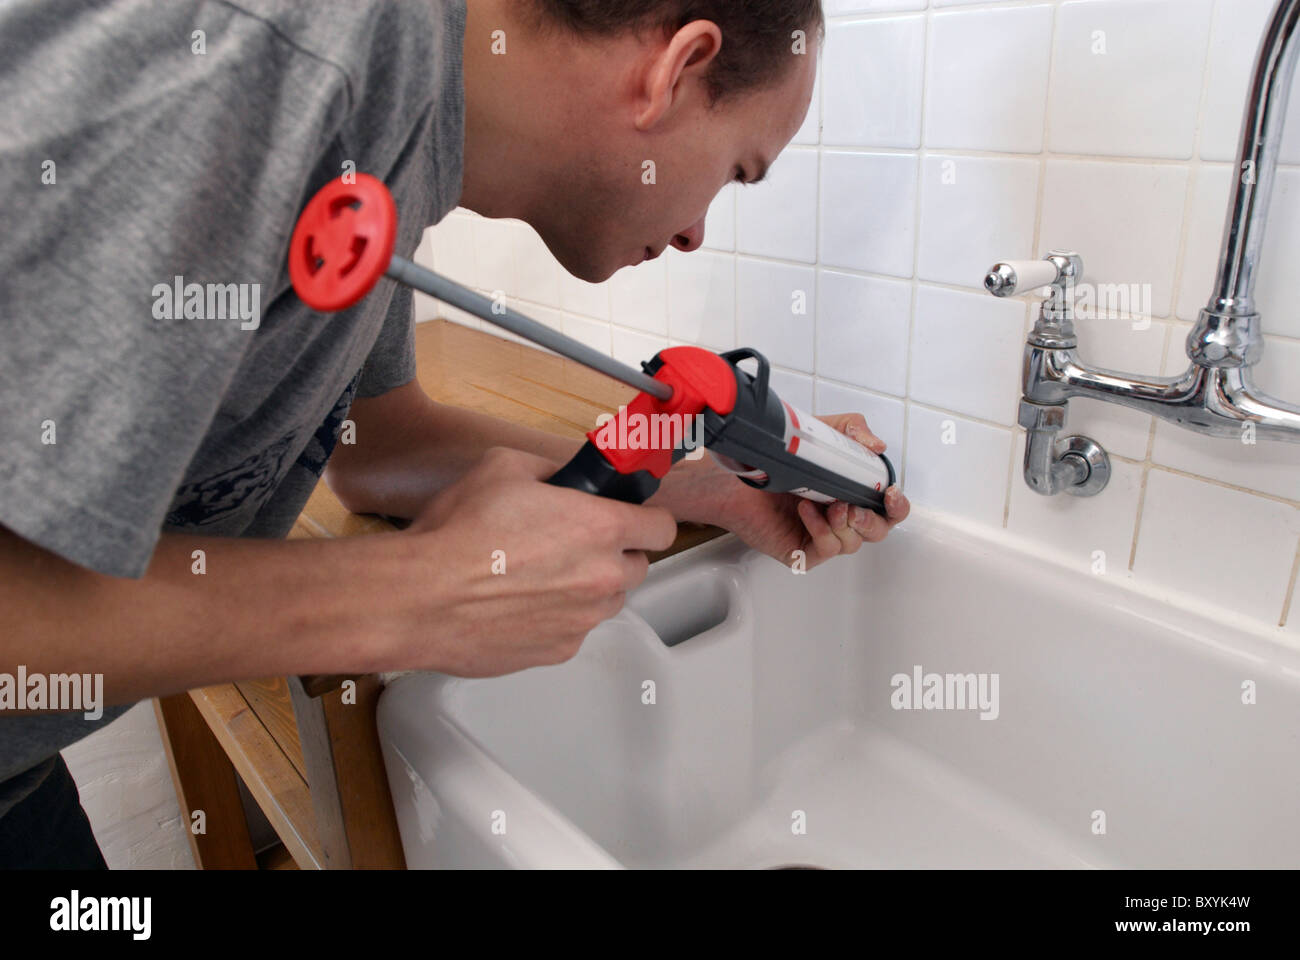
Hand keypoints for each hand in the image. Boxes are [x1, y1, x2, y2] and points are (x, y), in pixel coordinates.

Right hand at [395, 447, 677, 675]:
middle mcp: (602, 578)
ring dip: (587, 589)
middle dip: (614, 555)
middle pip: (637, 568)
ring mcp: (582, 620)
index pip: (661, 528)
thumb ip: (550, 470)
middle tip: (574, 543)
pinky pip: (573, 631)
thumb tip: (561, 477)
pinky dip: (557, 618)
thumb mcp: (504, 467)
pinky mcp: (558, 651)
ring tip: (540, 575)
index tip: (634, 519)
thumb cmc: (457, 534)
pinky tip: (520, 603)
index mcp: (600, 527)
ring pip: (605, 602)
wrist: (421, 597)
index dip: (647, 520)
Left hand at [705, 412, 909, 571]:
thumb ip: (854, 429)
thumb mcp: (822, 431)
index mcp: (850, 493)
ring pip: (853, 542)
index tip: (890, 494)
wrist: (738, 471)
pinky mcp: (802, 551)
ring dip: (844, 524)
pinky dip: (822, 530)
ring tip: (828, 504)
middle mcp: (839, 516)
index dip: (896, 506)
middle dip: (872, 521)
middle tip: (854, 507)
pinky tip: (807, 511)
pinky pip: (827, 549)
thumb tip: (877, 446)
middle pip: (877, 532)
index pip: (887, 508)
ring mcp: (821, 535)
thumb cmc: (776, 455)